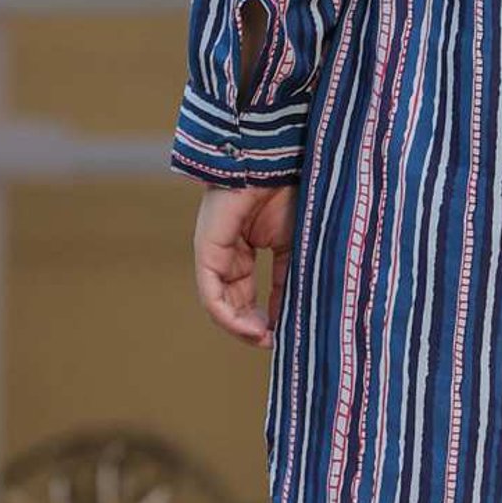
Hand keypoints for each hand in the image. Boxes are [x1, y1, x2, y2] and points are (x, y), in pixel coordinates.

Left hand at [192, 183, 297, 348]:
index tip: (285, 333)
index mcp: (246, 247)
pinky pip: (212, 296)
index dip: (268, 316)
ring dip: (241, 327)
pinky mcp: (207, 252)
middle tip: (273, 341)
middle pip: (234, 303)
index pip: (250, 293)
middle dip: (253, 326)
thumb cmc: (286, 191)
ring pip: (220, 304)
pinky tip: (251, 329)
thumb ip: (288, 276)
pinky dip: (230, 317)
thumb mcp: (294, 242)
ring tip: (264, 338)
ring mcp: (214, 253)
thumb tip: (291, 313)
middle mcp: (226, 254)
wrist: (274, 161)